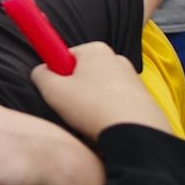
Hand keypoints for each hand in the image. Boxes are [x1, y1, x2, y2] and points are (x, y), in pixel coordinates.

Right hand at [33, 41, 170, 139]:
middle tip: (70, 107)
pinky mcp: (144, 99)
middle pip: (82, 72)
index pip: (64, 55)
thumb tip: (40, 71)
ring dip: (90, 104)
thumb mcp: (52, 90)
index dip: (56, 74)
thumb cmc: (93, 108)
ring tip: (90, 121)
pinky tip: (106, 126)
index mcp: (95, 50)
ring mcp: (133, 79)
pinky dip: (108, 113)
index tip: (57, 90)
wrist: (137, 135)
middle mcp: (117, 59)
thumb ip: (40, 74)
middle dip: (73, 89)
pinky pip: (116, 103)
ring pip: (99, 89)